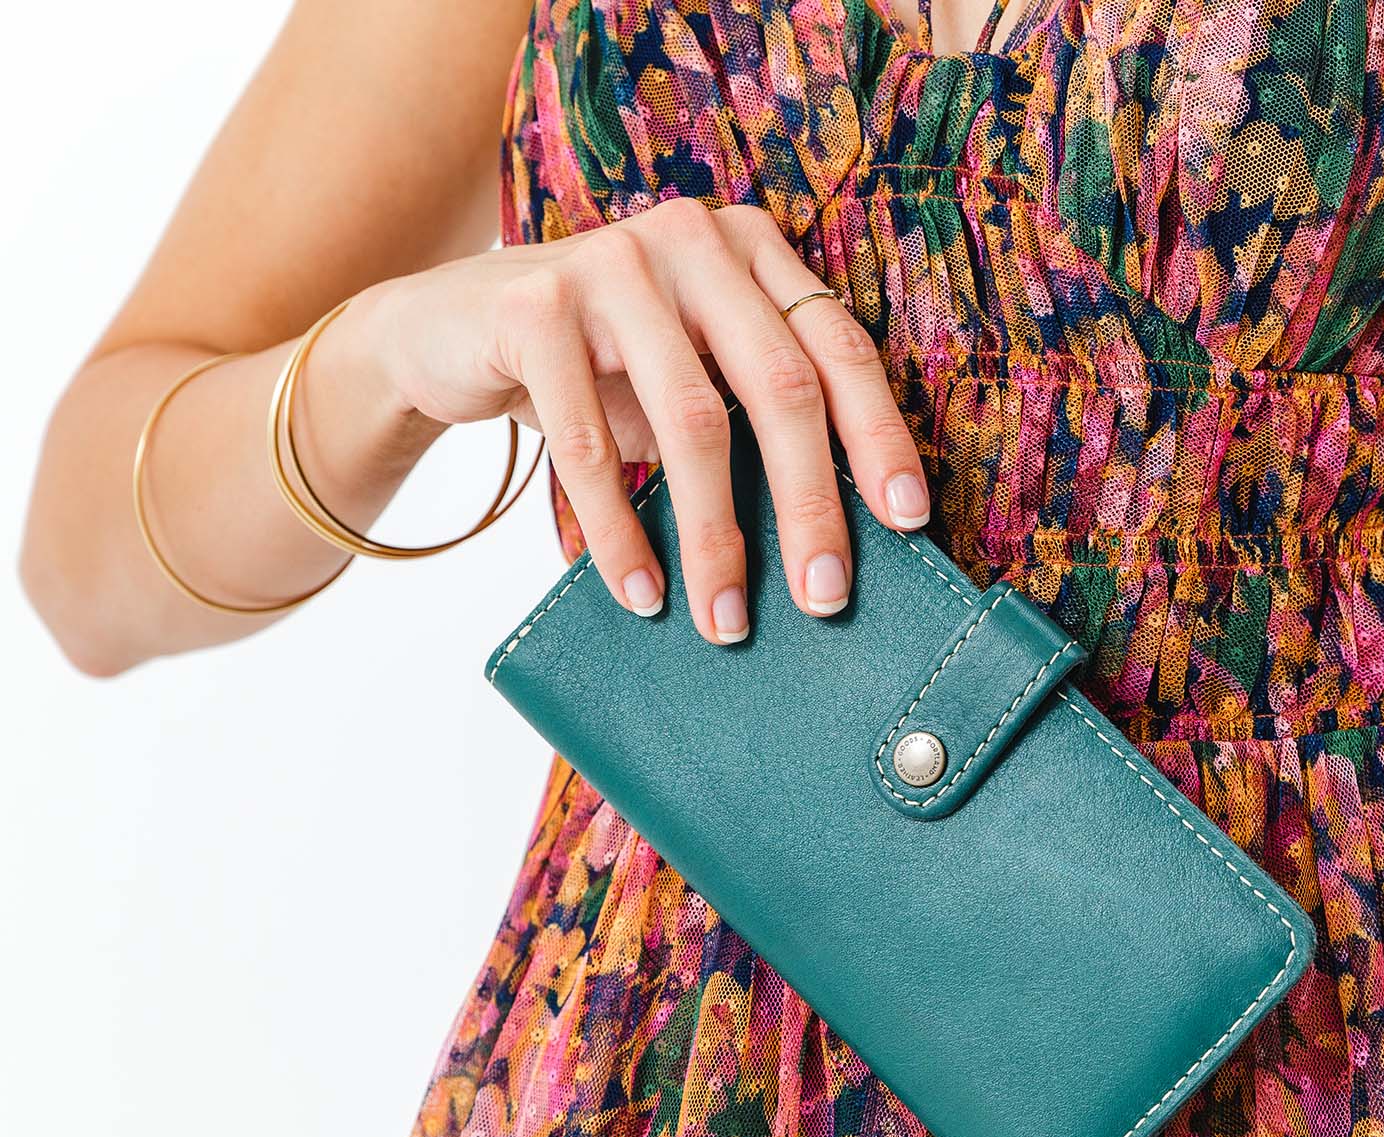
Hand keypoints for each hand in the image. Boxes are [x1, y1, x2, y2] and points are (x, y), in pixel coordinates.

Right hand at [375, 198, 927, 643]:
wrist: (448, 332)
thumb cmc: (594, 370)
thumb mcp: (682, 381)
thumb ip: (746, 421)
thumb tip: (822, 542)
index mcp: (748, 251)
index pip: (837, 347)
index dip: (878, 437)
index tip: (908, 523)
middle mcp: (692, 241)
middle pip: (781, 386)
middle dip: (809, 504)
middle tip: (822, 597)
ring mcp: (612, 265)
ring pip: (692, 422)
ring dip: (714, 538)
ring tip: (723, 621)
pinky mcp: (535, 309)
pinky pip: (589, 446)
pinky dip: (618, 532)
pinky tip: (640, 590)